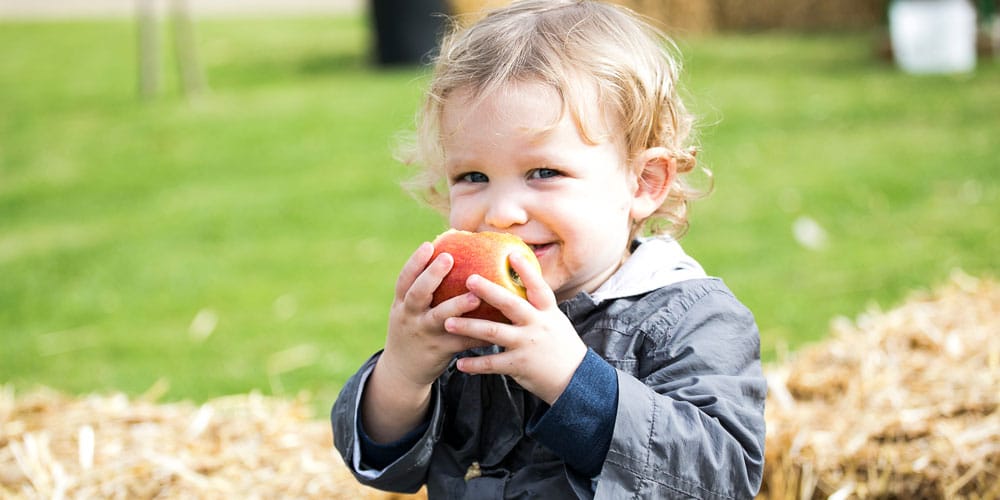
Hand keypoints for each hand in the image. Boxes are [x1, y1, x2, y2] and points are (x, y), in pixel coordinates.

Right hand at [363, 242, 488, 442]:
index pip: (404, 280)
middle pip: (417, 294)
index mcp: (401, 304)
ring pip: (439, 319)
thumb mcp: (407, 310)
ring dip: (456, 306)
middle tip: (448, 258)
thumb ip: (422, 290)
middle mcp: (409, 317)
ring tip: (474, 296)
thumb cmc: (412, 329)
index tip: (429, 245)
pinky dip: (477, 334)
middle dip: (431, 276)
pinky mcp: (440, 351)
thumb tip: (451, 255)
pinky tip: (495, 325)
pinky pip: (461, 341)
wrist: (402, 371)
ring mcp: (424, 334)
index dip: (415, 262)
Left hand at [443, 252, 587, 404]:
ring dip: (469, 327)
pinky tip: (459, 364)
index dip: (526, 270)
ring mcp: (527, 345)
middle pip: (511, 304)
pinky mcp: (519, 365)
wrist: (575, 379)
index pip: (538, 287)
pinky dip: (474, 364)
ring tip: (448, 323)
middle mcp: (537, 325)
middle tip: (469, 279)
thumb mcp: (554, 320)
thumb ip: (536, 305)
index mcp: (547, 312)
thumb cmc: (560, 346)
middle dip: (489, 291)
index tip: (512, 253)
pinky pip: (492, 363)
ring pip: (494, 332)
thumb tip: (519, 283)